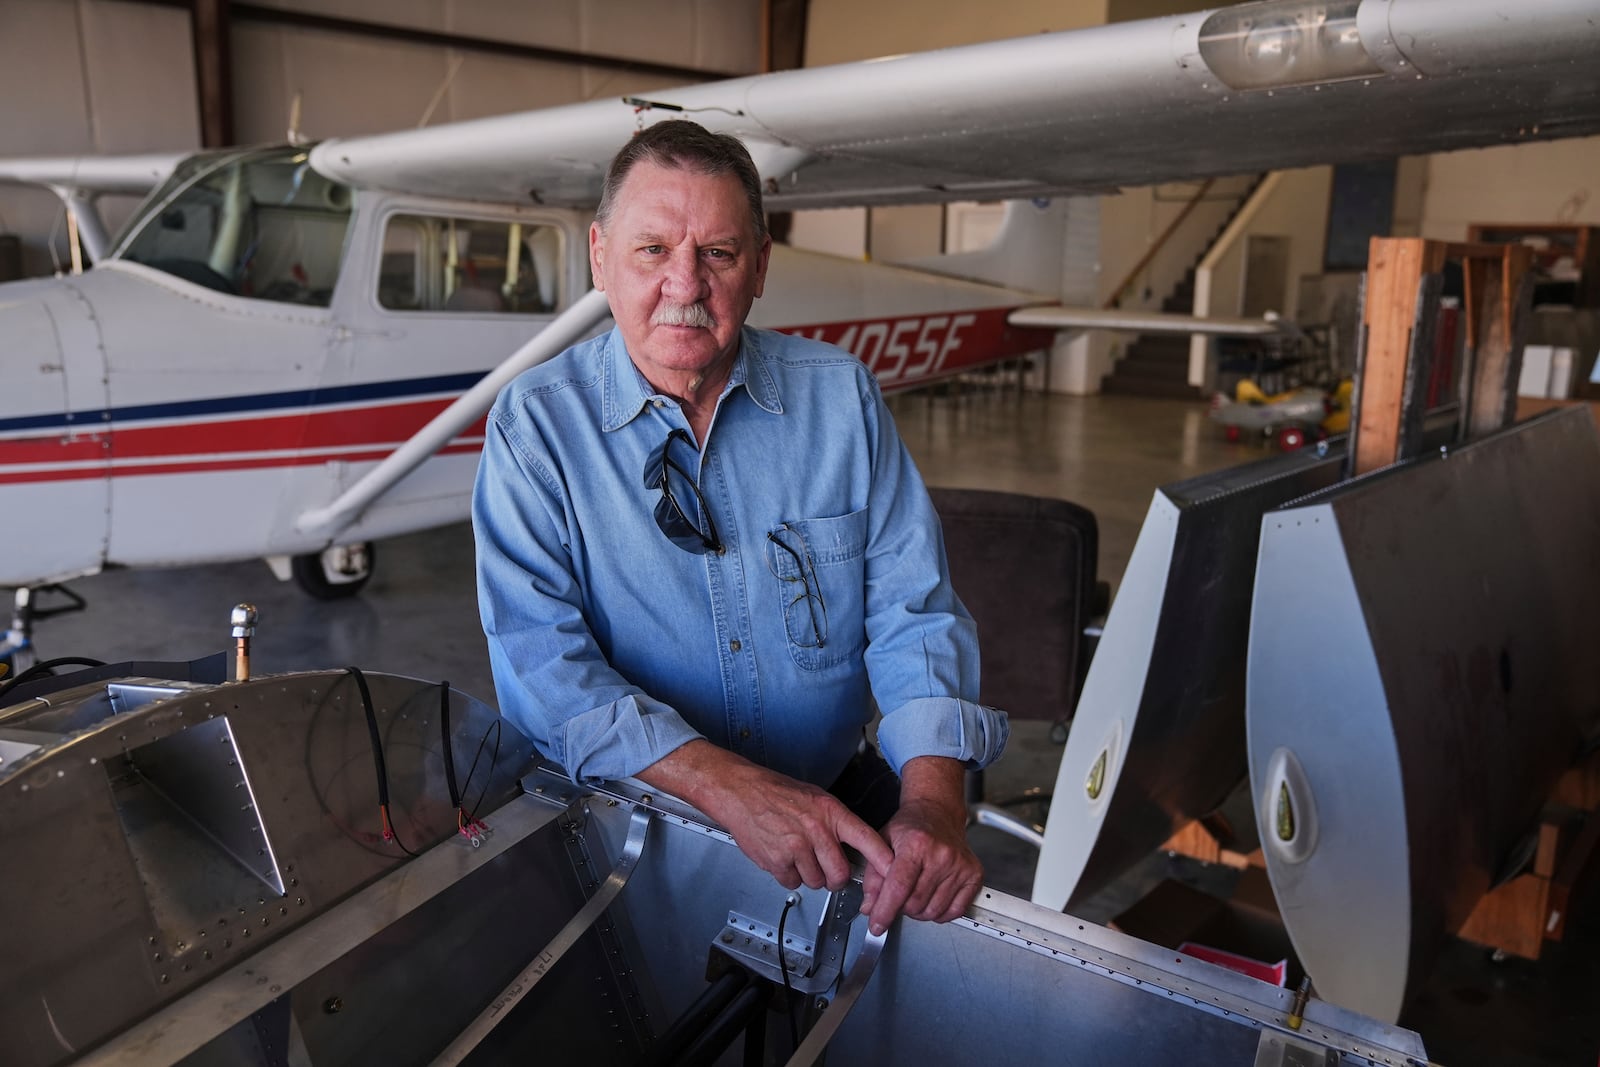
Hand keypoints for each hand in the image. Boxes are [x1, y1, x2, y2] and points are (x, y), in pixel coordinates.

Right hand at [639, 740, 893, 890]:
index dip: (883, 861)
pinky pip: (793, 883)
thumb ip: (835, 822)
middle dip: (835, 878)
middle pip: (840, 874)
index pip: (867, 839)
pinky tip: (782, 857)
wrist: (740, 792)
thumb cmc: (775, 791)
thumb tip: (855, 845)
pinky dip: (789, 876)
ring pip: (816, 882)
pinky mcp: (777, 862)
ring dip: (809, 875)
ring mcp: (796, 848)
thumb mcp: (815, 797)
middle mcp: (816, 830)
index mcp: (830, 812)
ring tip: (798, 854)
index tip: (895, 872)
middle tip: (827, 869)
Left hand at [860, 756, 981, 934]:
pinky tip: (932, 898)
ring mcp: (961, 865)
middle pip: (915, 903)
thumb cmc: (911, 827)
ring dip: (919, 911)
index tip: (877, 925)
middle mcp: (942, 854)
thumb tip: (869, 907)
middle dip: (900, 908)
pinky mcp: (974, 874)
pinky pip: (955, 911)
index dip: (885, 911)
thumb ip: (873, 877)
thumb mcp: (882, 843)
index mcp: (917, 843)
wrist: (938, 812)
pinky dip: (940, 913)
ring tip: (915, 893)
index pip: (899, 887)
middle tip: (898, 895)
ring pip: (933, 911)